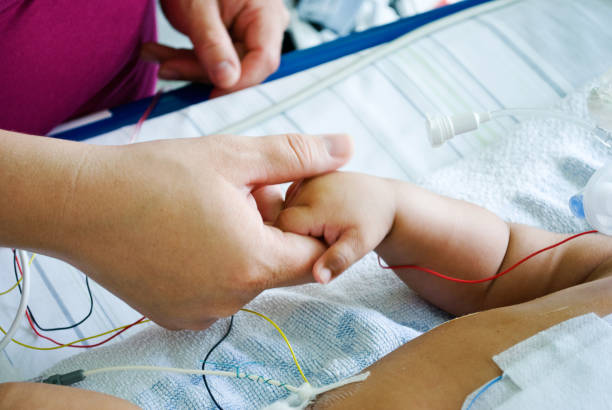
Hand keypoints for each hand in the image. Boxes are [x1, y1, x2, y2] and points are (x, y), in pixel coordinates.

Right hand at [56, 133, 351, 329]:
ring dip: (240, 249)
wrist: (78, 205)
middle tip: (233, 196)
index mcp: (254, 263)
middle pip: (277, 266)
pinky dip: (212, 267)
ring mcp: (200, 313)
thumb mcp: (234, 156)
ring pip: (245, 279)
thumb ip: (298, 155)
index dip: (305, 223)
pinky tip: (183, 237)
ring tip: (204, 213)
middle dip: (269, 232)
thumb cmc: (156, 174)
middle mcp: (232, 299)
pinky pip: (214, 292)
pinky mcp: (174, 317)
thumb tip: (349, 148)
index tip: (277, 196)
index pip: (313, 255)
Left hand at [143, 0, 288, 93]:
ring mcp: (244, 33)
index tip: (211, 96)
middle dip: (198, 70)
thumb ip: (212, 44)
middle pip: (238, 67)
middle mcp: (261, 27)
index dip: (239, 83)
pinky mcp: (227, 39)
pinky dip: (183, 57)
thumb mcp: (198, 6)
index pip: (262, 61)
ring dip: (184, 65)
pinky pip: (210, 58)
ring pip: (220, 67)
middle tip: (166, 67)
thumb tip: (227, 80)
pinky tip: (159, 52)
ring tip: (153, 54)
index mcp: (266, 14)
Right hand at [276, 172, 396, 283]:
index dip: (292, 244)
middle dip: (294, 234)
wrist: (381, 198)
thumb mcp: (359, 244)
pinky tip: (317, 216)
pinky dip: (298, 210)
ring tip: (322, 226)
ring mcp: (303, 178)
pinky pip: (290, 199)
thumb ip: (337, 260)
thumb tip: (319, 278)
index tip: (313, 246)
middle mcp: (304, 186)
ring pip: (283, 209)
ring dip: (296, 222)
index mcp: (312, 205)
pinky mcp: (304, 176)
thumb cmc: (371, 223)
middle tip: (322, 237)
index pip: (282, 230)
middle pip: (281, 219)